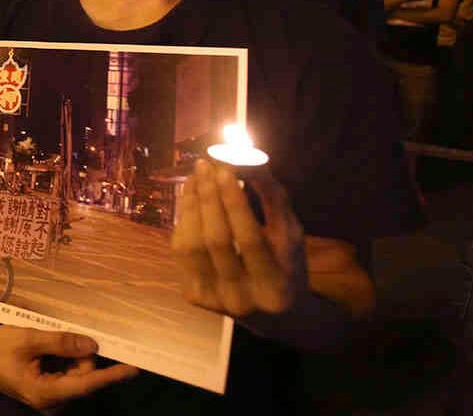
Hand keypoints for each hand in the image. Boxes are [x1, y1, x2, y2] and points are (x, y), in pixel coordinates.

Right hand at [0, 314, 136, 413]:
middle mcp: (51, 400)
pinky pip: (68, 372)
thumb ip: (61, 342)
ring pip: (77, 372)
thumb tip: (92, 345)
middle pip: (83, 375)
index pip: (86, 384)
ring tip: (47, 340)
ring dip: (71, 353)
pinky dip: (65, 357)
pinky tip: (48, 347)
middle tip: (63, 332)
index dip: (111, 375)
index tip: (133, 368)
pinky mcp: (48, 390)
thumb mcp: (28, 339)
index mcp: (45, 393)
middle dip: (80, 353)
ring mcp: (50, 396)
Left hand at [172, 159, 307, 317]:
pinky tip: (190, 198)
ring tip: (196, 177)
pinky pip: (181, 252)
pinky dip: (184, 220)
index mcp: (274, 286)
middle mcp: (242, 299)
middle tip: (205, 165)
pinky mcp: (195, 297)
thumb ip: (272, 198)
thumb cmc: (286, 263)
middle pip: (217, 241)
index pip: (249, 238)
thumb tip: (246, 158)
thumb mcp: (291, 234)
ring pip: (192, 246)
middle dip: (208, 197)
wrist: (274, 314)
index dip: (234, 202)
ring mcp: (214, 301)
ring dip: (191, 205)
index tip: (224, 169)